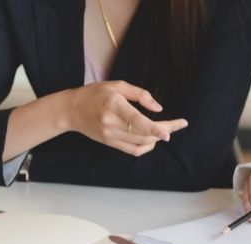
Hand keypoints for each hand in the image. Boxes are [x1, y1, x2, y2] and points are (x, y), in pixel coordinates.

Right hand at [65, 81, 187, 156]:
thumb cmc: (95, 94)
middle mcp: (111, 123)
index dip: (155, 128)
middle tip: (180, 124)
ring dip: (158, 137)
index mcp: (114, 105)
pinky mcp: (110, 143)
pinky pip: (134, 150)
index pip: (137, 121)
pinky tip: (153, 138)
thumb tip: (159, 108)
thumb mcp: (117, 85)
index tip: (169, 133)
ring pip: (141, 143)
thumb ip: (140, 94)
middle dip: (165, 130)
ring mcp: (110, 136)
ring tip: (167, 128)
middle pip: (144, 133)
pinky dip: (147, 146)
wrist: (71, 110)